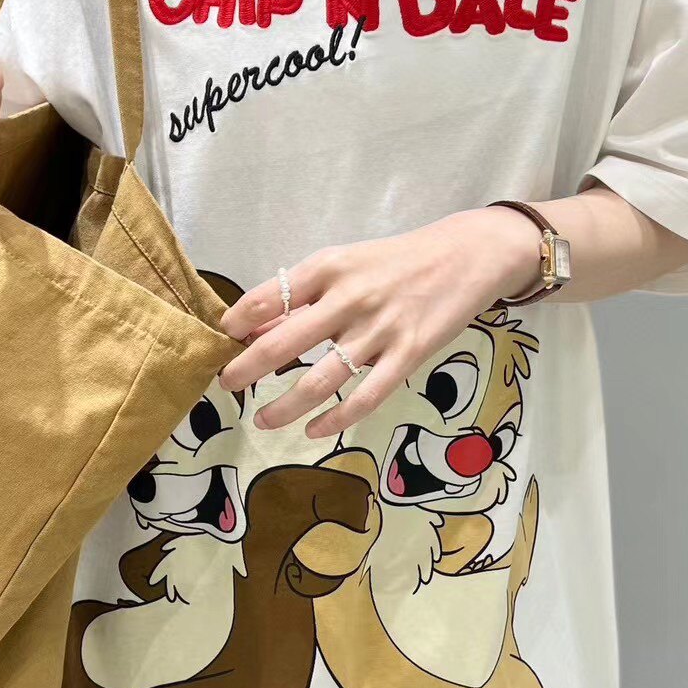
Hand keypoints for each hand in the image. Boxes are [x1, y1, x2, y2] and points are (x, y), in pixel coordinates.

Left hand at [217, 207, 541, 437]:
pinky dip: (335, 418)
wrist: (465, 257)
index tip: (223, 338)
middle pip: (285, 341)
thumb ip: (304, 294)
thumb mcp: (346, 264)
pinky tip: (315, 430)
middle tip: (227, 384)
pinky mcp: (408, 355)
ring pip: (320, 379)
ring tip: (262, 420)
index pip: (270, 295)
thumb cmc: (395, 262)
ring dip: (284, 405)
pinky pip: (364, 397)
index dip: (239, 320)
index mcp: (330, 267)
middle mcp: (350, 297)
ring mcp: (379, 330)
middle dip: (248, 368)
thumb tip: (254, 328)